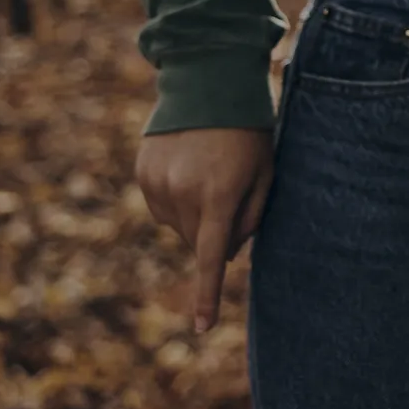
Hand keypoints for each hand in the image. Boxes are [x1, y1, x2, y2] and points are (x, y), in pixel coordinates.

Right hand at [136, 126, 272, 332]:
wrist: (208, 80)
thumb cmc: (249, 129)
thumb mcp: (265, 171)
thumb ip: (251, 217)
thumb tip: (228, 255)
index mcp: (219, 195)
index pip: (211, 258)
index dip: (207, 295)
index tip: (202, 328)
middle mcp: (182, 193)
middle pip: (197, 241)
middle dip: (214, 231)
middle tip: (230, 192)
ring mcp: (158, 183)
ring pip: (176, 225)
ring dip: (192, 214)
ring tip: (208, 172)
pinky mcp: (143, 173)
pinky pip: (160, 205)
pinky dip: (174, 198)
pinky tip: (187, 167)